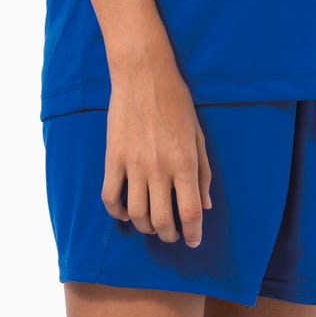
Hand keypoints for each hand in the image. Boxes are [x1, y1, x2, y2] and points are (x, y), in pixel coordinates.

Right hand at [103, 54, 210, 244]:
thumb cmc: (177, 103)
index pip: (190, 211)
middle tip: (171, 234)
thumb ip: (203, 173)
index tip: (194, 241)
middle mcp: (159, 168)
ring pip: (136, 213)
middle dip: (168, 235)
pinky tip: (125, 213)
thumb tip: (205, 206)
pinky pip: (110, 196)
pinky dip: (117, 212)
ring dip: (145, 227)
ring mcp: (133, 164)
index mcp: (184, 163)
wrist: (143, 76)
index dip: (193, 232)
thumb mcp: (199, 136)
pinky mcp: (113, 158)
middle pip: (162, 219)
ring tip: (151, 225)